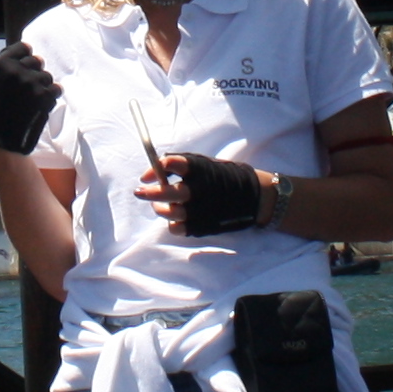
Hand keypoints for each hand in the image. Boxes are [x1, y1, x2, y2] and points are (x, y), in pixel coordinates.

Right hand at [0, 42, 61, 155]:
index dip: (23, 60)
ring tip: (28, 99)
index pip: (24, 47)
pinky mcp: (45, 96)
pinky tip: (37, 105)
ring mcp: (32, 83)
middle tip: (21, 91)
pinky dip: (50, 97)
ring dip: (41, 86)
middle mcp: (17, 70)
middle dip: (32, 74)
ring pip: (47, 75)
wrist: (2, 137)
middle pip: (37, 60)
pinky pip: (56, 88)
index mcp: (1, 64)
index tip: (18, 72)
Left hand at [145, 152, 269, 235]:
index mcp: (199, 169)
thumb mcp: (206, 164)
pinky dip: (173, 223)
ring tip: (159, 206)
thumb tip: (153, 171)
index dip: (154, 168)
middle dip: (149, 192)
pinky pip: (176, 228)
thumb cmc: (224, 177)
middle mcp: (198, 189)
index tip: (147, 175)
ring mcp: (199, 210)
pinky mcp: (201, 226)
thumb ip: (181, 166)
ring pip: (167, 211)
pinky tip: (176, 218)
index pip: (169, 164)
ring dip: (159, 208)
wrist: (253, 197)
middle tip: (139, 191)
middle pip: (164, 191)